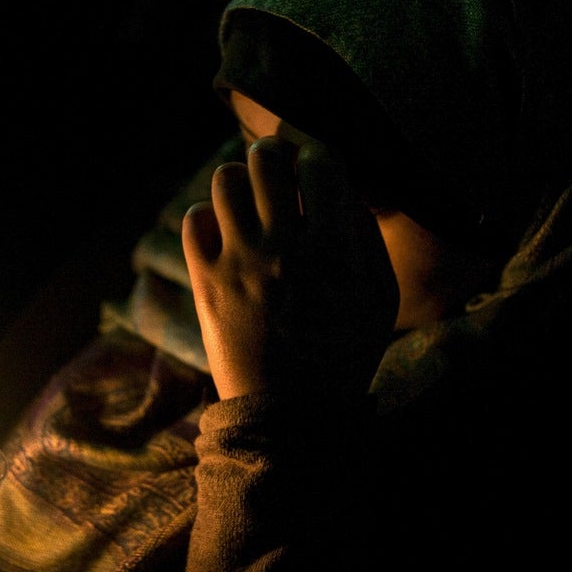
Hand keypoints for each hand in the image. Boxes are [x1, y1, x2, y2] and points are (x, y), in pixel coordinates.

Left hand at [182, 136, 397, 399]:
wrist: (291, 416)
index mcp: (334, 249)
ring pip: (225, 179)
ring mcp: (240, 263)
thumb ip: (366, 238)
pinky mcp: (206, 283)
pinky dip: (207, 217)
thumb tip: (342, 188)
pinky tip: (224, 233)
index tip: (315, 169)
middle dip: (273, 155)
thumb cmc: (343, 353)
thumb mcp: (378, 298)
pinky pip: (194, 219)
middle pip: (267, 157)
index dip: (317, 157)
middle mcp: (284, 247)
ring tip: (248, 201)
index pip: (320, 162)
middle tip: (276, 170)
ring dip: (239, 182)